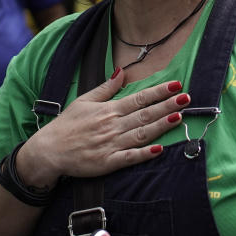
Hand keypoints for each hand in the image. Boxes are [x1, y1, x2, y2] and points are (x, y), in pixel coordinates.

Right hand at [18, 70, 189, 187]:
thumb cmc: (67, 125)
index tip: (175, 84)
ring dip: (161, 125)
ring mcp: (111, 144)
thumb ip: (106, 88)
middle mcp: (112, 125)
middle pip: (144, 114)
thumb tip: (122, 72)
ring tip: (179, 117)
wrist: (49, 150)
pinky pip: (129, 157)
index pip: (138, 98)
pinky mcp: (108, 162)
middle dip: (167, 105)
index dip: (158, 91)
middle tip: (186, 97)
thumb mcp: (84, 100)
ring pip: (141, 134)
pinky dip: (144, 154)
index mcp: (108, 110)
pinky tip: (159, 149)